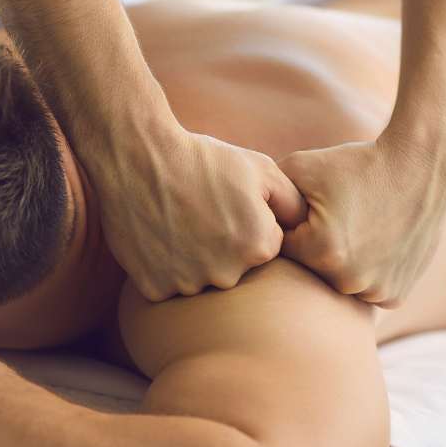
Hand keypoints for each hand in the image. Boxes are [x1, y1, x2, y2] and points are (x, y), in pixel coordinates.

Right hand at [96, 130, 306, 300]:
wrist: (138, 157)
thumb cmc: (203, 159)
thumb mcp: (261, 169)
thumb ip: (293, 203)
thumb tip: (307, 229)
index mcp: (259, 247)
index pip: (263, 249)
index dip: (245, 224)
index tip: (225, 206)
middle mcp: (227, 273)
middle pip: (233, 269)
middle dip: (221, 247)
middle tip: (199, 213)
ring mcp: (188, 284)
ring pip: (199, 281)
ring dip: (192, 261)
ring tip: (177, 223)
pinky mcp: (155, 289)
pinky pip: (167, 287)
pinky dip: (164, 269)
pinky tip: (158, 237)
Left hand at [277, 139, 445, 307]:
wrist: (422, 165)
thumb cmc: (356, 164)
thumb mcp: (300, 167)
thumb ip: (264, 194)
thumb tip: (238, 217)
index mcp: (320, 252)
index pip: (282, 252)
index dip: (291, 229)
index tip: (308, 210)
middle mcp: (348, 280)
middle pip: (308, 273)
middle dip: (313, 250)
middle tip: (338, 218)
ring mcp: (375, 292)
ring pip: (336, 286)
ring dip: (338, 267)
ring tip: (356, 230)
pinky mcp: (396, 295)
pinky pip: (363, 293)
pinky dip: (363, 276)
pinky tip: (372, 245)